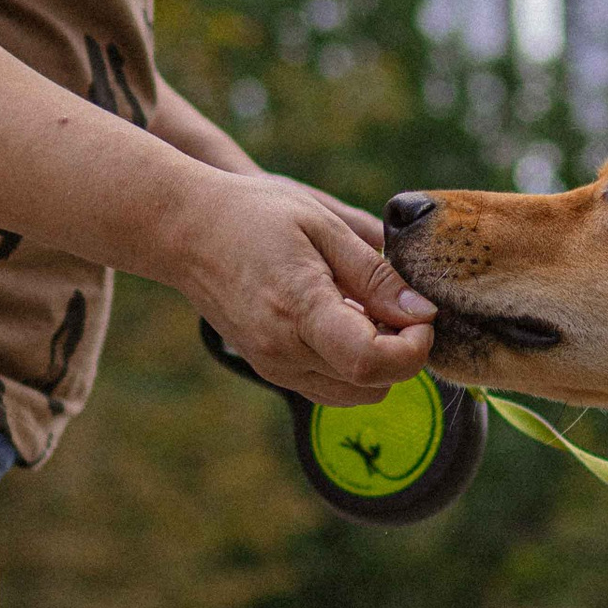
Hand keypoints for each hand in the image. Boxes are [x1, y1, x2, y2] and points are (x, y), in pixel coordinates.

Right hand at [166, 171, 435, 405]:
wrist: (185, 230)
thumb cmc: (253, 214)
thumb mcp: (322, 225)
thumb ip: (373, 274)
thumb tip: (423, 312)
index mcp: (298, 310)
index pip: (372, 364)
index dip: (414, 348)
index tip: (422, 314)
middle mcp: (283, 352)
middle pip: (372, 385)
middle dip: (401, 352)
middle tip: (397, 304)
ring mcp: (273, 366)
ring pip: (355, 394)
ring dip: (377, 361)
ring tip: (366, 307)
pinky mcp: (269, 369)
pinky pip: (329, 385)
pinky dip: (350, 363)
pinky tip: (342, 318)